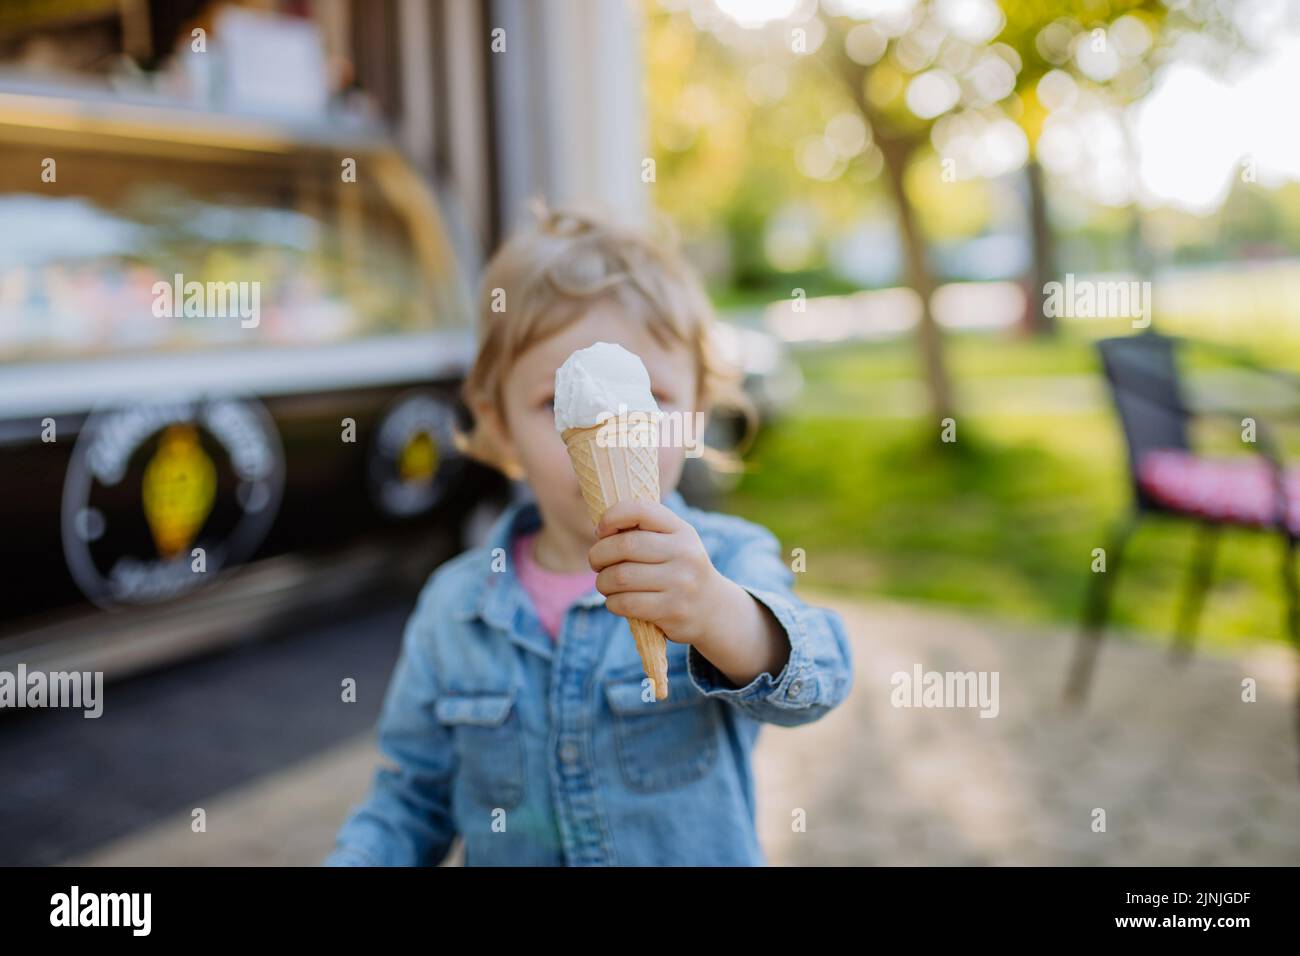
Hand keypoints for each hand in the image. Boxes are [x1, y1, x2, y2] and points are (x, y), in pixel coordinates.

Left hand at [587, 499, 726, 645]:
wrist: (714, 610)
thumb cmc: (680, 571)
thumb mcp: (674, 544)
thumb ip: (644, 532)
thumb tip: (601, 530)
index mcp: (682, 531)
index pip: (640, 510)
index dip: (612, 516)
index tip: (601, 531)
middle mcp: (684, 553)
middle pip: (624, 546)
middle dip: (598, 555)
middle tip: (596, 563)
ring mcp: (680, 583)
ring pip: (620, 577)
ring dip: (602, 582)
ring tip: (605, 584)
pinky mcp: (672, 610)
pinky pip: (626, 603)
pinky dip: (612, 603)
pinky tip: (616, 601)